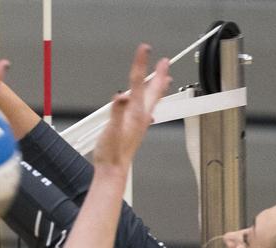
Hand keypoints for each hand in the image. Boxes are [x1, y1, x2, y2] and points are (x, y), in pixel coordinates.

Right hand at [93, 44, 170, 170]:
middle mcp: (141, 116)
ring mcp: (140, 123)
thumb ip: (116, 113)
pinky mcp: (136, 129)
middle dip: (159, 74)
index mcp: (135, 113)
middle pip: (152, 90)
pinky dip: (151, 102)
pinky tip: (150, 107)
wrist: (113, 171)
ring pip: (153, 100)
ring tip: (165, 79)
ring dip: (159, 87)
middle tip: (165, 61)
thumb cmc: (111, 153)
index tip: (144, 49)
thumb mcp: (110, 131)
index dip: (141, 64)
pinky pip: (148, 110)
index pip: (137, 83)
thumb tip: (121, 97)